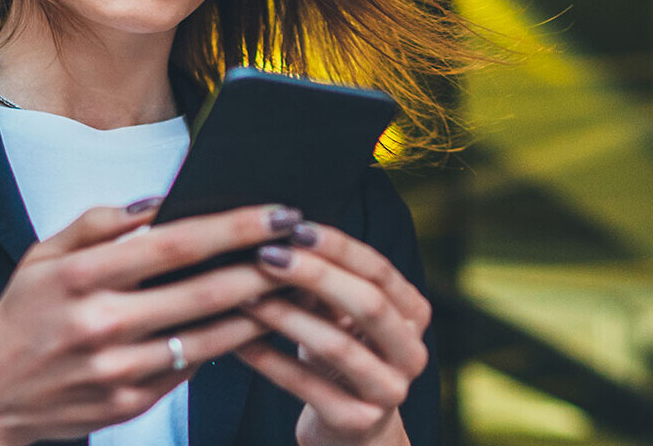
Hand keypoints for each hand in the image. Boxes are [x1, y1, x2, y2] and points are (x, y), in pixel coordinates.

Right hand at [0, 202, 301, 445]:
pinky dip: (230, 342)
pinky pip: (194, 366)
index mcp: (82, 277)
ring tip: (298, 282)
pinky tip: (256, 319)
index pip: (176, 243)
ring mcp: (119, 370)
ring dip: (262, 309)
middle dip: (265, 265)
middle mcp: (103, 325)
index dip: (234, 225)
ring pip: (212, 336)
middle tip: (307, 244)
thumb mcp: (45, 255)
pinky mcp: (132, 404)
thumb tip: (164, 200)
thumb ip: (103, 223)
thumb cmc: (25, 313)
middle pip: (206, 292)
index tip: (278, 209)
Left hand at [234, 223, 431, 445]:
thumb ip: (324, 283)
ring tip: (244, 296)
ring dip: (285, 316)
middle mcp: (412, 353)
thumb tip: (281, 239)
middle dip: (315, 275)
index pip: (379, 270)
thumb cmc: (343, 356)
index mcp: (414, 315)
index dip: (338, 247)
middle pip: (368, 303)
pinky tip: (238, 343)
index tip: (294, 228)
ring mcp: (388, 391)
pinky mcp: (357, 422)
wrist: (351, 428)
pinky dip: (269, 360)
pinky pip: (307, 386)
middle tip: (268, 256)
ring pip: (336, 345)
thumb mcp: (339, 316)